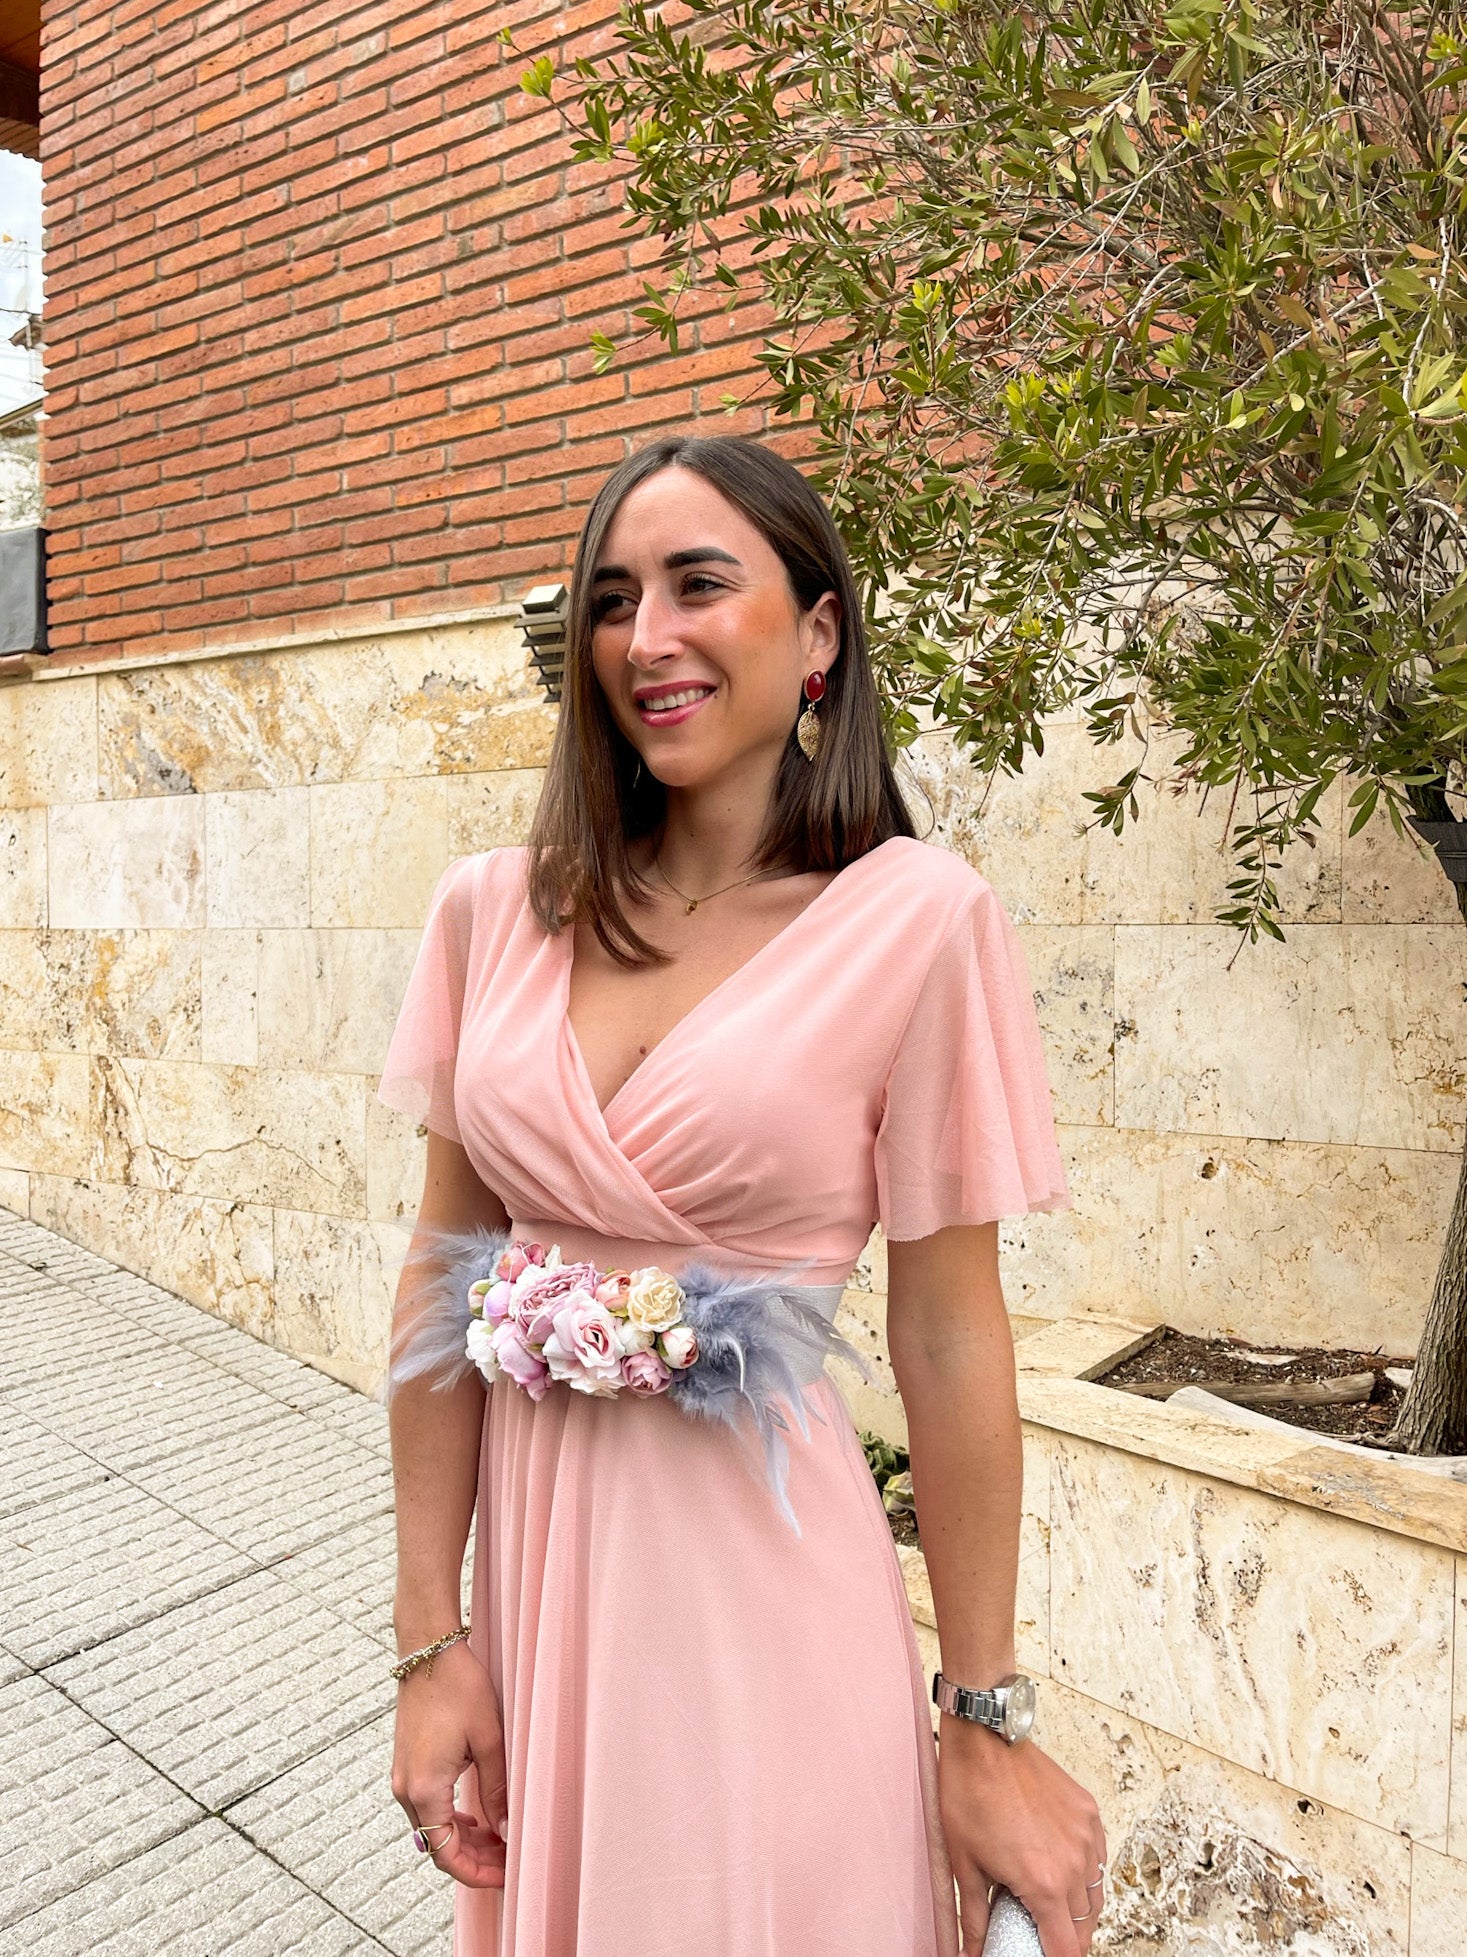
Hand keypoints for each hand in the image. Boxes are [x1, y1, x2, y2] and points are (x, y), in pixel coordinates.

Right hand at [391, 1639, 509, 1888]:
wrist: (428, 1651)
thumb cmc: (459, 1688)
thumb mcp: (488, 1740)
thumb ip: (497, 1790)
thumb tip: (508, 1830)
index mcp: (425, 1789)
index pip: (446, 1854)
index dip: (476, 1873)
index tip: (505, 1876)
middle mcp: (407, 1789)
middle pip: (438, 1846)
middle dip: (474, 1859)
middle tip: (510, 1860)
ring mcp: (403, 1777)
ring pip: (433, 1828)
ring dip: (464, 1840)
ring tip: (500, 1838)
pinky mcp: (407, 1765)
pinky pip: (428, 1807)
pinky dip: (451, 1819)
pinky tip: (477, 1817)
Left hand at [936, 1716, 1106, 1955]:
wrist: (985, 1739)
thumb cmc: (970, 1794)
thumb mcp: (964, 1864)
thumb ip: (974, 1917)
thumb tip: (970, 1950)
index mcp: (1044, 1884)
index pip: (1066, 1948)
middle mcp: (1073, 1863)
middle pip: (1085, 1925)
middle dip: (1068, 1940)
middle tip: (1045, 1938)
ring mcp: (1085, 1835)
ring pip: (1096, 1892)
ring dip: (1081, 1909)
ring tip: (1055, 1909)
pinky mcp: (1088, 1812)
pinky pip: (1098, 1856)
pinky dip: (1087, 1872)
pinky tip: (1066, 1870)